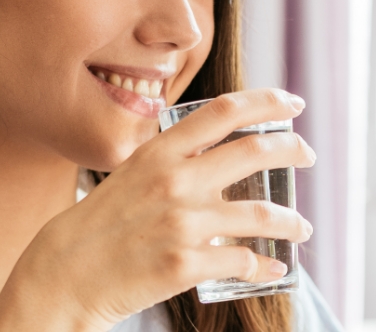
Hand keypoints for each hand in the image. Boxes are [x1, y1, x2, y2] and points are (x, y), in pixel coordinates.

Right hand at [0, 88, 316, 331]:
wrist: (67, 273)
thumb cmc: (103, 223)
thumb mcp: (133, 174)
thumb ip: (174, 160)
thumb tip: (223, 154)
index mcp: (160, 152)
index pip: (224, 111)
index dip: (267, 102)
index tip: (294, 105)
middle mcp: (174, 181)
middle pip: (254, 152)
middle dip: (294, 150)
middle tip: (308, 155)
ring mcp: (181, 224)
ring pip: (261, 214)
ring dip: (292, 221)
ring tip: (302, 228)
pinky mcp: (185, 265)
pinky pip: (243, 261)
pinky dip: (266, 265)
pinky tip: (274, 267)